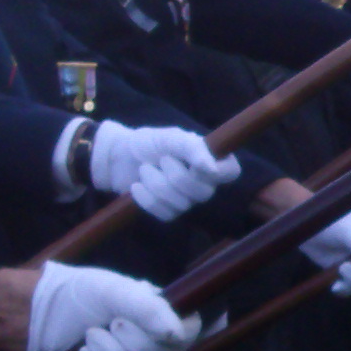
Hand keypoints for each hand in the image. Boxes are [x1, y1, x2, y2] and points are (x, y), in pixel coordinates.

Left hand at [27, 263, 201, 350]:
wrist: (38, 313)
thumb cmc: (80, 294)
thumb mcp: (114, 291)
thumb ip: (148, 309)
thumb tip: (177, 335)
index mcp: (160, 312)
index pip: (190, 331)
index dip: (173, 335)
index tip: (148, 327)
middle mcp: (153, 338)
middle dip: (131, 346)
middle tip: (109, 325)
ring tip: (88, 338)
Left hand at [92, 124, 237, 218]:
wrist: (118, 156)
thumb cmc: (148, 142)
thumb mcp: (170, 137)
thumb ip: (193, 148)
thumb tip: (212, 169)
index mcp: (209, 159)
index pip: (231, 172)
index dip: (218, 172)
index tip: (196, 164)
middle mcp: (203, 182)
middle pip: (203, 192)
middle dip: (175, 175)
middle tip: (161, 159)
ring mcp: (186, 199)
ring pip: (181, 204)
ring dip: (156, 183)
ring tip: (145, 169)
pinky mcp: (167, 211)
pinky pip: (164, 213)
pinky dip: (146, 198)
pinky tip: (136, 186)